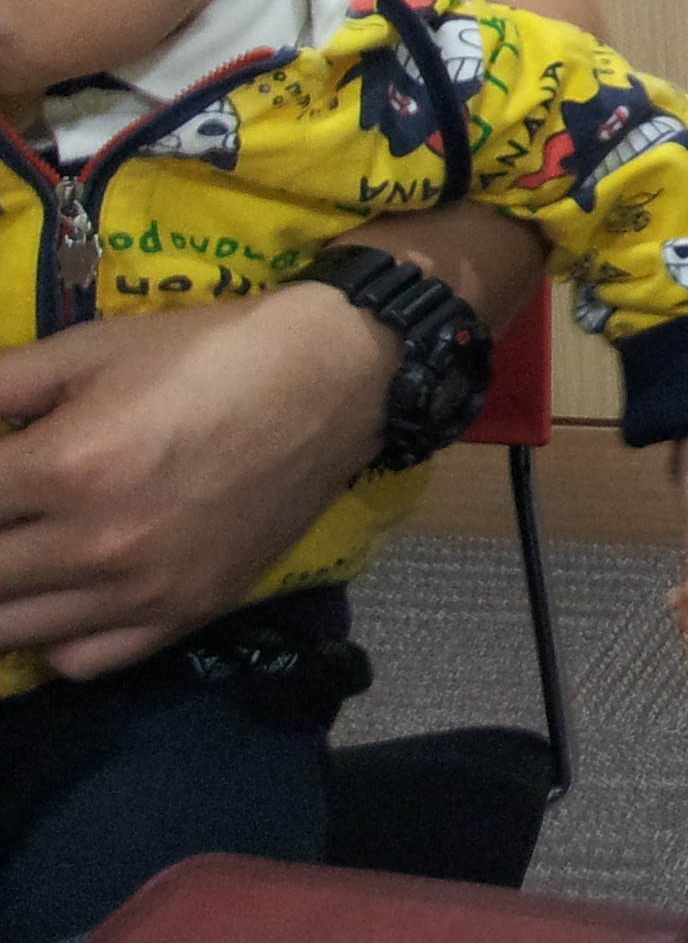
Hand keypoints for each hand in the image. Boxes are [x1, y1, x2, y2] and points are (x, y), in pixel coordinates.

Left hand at [0, 284, 389, 676]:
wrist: (334, 377)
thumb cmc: (210, 351)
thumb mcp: (94, 346)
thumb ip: (2, 384)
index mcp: (66, 467)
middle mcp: (96, 544)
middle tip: (10, 512)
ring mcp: (144, 589)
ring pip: (11, 631)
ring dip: (5, 590)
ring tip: (22, 552)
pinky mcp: (188, 611)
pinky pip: (82, 661)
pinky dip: (54, 637)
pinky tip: (63, 594)